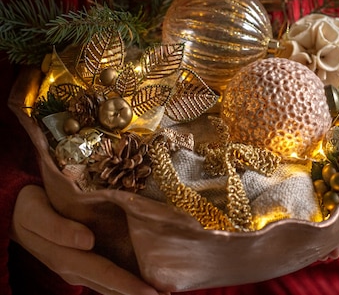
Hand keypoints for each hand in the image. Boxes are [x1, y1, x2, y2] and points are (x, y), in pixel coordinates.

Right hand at [10, 185, 168, 294]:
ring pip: (110, 284)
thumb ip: (59, 228)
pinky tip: (141, 280)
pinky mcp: (82, 262)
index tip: (151, 292)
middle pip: (111, 285)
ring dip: (133, 290)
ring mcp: (78, 268)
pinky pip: (106, 276)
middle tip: (168, 294)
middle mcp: (75, 268)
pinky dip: (124, 281)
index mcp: (66, 257)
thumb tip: (86, 240)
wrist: (15, 214)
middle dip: (138, 292)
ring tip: (162, 291)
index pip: (103, 273)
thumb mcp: (37, 213)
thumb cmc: (29, 208)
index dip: (128, 284)